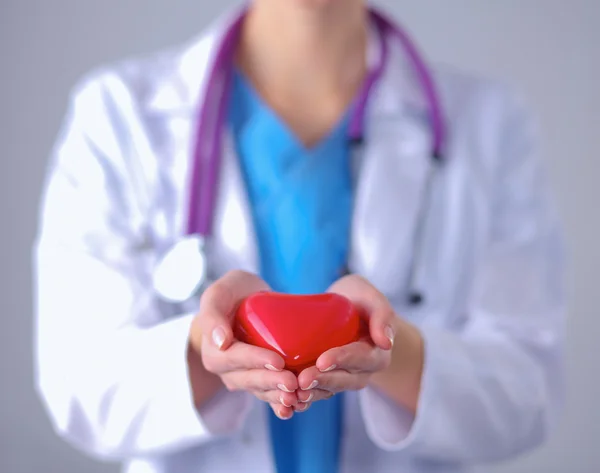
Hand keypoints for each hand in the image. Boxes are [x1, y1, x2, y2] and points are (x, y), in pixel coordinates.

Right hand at [188, 270, 298, 419]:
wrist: (245, 299)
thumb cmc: (231, 294)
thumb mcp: (219, 294)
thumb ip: (213, 315)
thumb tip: (220, 341)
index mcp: (214, 351)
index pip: (234, 359)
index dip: (255, 361)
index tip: (278, 361)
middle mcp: (227, 370)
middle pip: (249, 379)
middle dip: (271, 382)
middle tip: (292, 383)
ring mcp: (244, 377)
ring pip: (260, 391)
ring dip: (278, 397)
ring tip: (297, 398)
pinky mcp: (260, 379)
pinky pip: (269, 395)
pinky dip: (281, 403)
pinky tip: (297, 407)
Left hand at [296, 274, 397, 408]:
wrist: (346, 308)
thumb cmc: (359, 299)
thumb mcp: (371, 298)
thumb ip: (382, 314)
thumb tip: (386, 342)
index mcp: (376, 352)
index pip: (361, 358)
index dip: (342, 360)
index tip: (322, 361)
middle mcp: (363, 371)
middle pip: (345, 380)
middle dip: (323, 380)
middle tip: (302, 380)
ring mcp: (345, 378)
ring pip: (330, 390)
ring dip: (312, 393)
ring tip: (294, 392)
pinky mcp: (328, 380)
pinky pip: (318, 393)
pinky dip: (304, 398)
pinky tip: (288, 400)